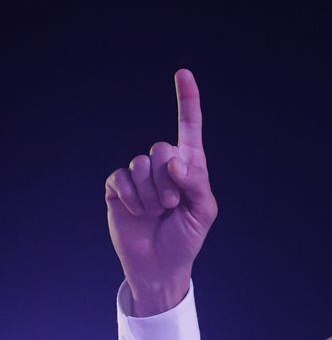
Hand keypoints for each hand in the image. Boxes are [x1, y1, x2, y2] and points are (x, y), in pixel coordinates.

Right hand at [104, 68, 217, 305]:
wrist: (160, 266)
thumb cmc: (186, 238)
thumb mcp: (204, 213)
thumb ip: (197, 184)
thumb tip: (176, 162)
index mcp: (190, 166)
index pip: (188, 127)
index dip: (187, 100)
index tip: (183, 73)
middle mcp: (163, 166)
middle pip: (161, 148)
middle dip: (168, 180)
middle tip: (172, 205)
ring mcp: (139, 176)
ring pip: (141, 164)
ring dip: (151, 194)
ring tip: (157, 212)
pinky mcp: (119, 188)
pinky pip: (121, 178)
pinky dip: (133, 198)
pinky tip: (138, 213)